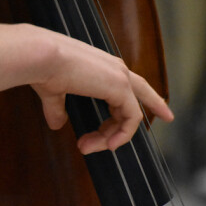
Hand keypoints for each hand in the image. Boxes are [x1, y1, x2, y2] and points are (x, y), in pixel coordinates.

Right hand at [29, 28, 172, 154]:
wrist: (41, 58)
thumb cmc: (43, 70)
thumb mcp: (54, 93)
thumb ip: (58, 109)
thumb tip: (57, 124)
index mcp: (102, 66)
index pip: (132, 84)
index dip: (149, 98)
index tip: (164, 113)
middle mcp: (115, 68)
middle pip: (139, 97)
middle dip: (146, 113)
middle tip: (137, 131)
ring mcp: (120, 77)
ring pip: (130, 115)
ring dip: (111, 137)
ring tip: (87, 147)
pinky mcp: (120, 87)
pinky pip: (131, 119)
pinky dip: (121, 135)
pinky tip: (107, 145)